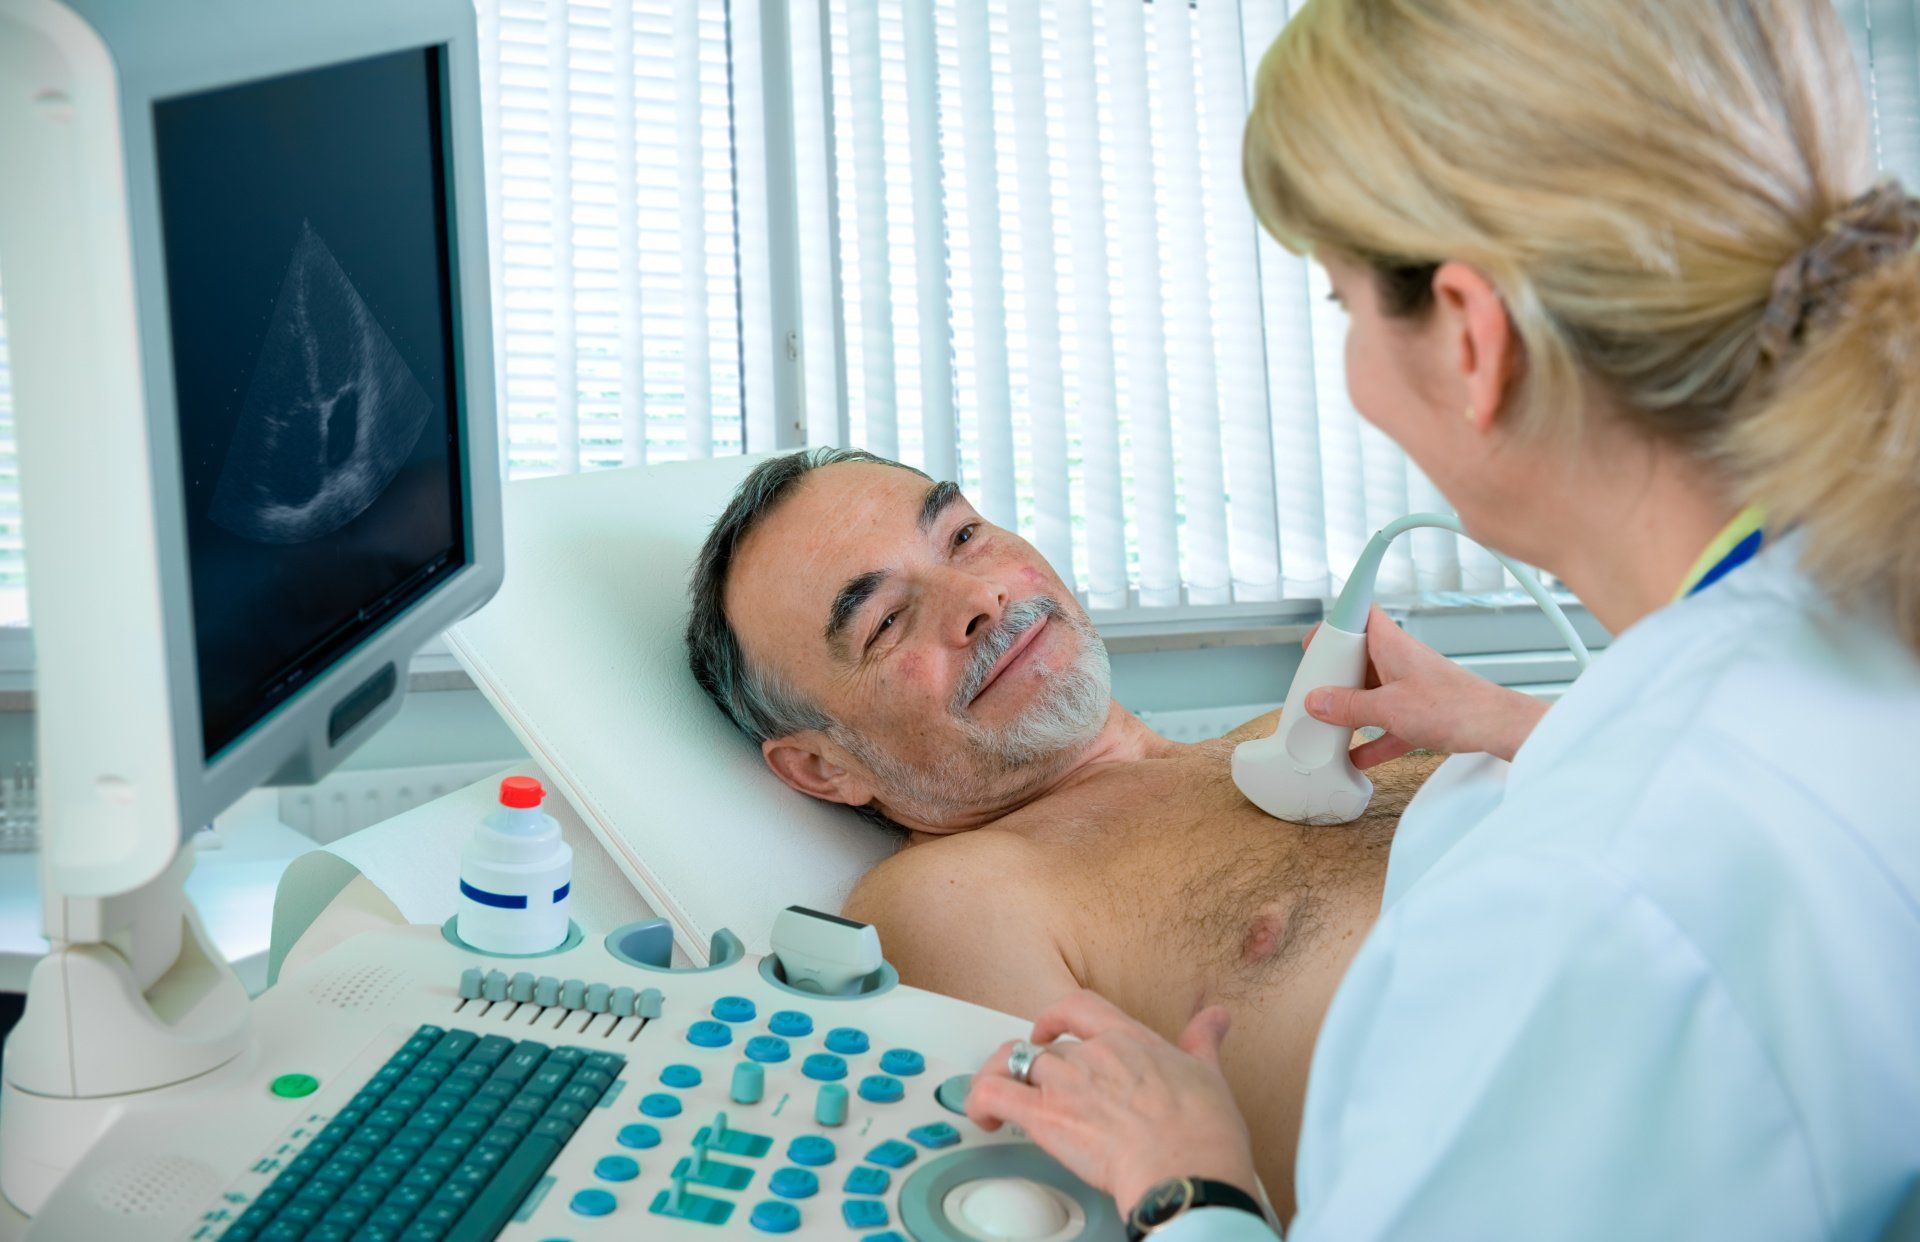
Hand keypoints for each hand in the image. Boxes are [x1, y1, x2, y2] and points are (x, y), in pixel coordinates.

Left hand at [965, 989, 1261, 1214]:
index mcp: (1130, 1041)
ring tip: (1001, 1102)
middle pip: (1047, 1048)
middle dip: (1038, 1070)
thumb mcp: (1210, 1076)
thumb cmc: (1202, 1134)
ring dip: (1004, 1080)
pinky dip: (980, 1100)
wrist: (1186, 1170)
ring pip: (1016, 1063)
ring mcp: (1067, 1083)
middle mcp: (1094, 1054)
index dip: (1056, 1015)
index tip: (1049, 1028)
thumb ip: (1203, 1043)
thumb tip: (1216, 1019)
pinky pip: (994, 1093)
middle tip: (1037, 1093)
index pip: (1080, 1006)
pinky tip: (984, 1117)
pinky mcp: (1046, 1117)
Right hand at [1303, 604, 1546, 765]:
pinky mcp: (1420, 712)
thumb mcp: (1388, 708)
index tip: (1315, 641)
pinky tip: (1356, 757)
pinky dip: (1371, 738)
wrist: (1494, 728)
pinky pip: (1387, 722)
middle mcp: (1400, 661)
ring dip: (1351, 708)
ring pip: (1371, 691)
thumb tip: (1317, 702)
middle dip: (1336, 674)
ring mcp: (1409, 686)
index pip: (1362, 614)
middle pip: (1360, 658)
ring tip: (1327, 723)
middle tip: (1314, 689)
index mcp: (1392, 645)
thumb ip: (1349, 706)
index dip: (1337, 622)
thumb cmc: (1454, 706)